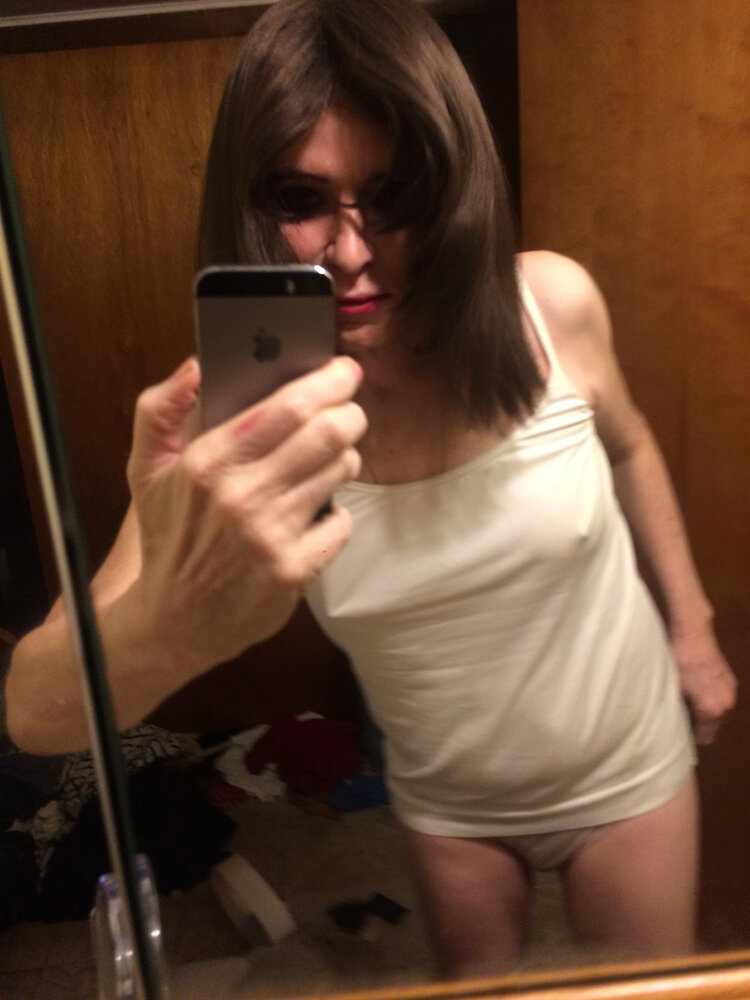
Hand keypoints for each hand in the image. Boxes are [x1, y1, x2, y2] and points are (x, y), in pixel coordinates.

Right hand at [123, 354, 365, 678]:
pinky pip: (342, 522)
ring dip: (345, 459)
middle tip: (349, 413)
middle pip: (328, 433)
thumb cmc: (169, 536)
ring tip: (329, 461)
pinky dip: (336, 513)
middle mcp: (241, 496)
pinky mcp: (294, 570)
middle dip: (350, 414)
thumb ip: (160, 409)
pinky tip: (315, 515)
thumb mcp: (145, 469)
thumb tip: (196, 366)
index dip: (327, 383)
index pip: (286, 407)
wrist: (174, 621)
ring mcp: (270, 535)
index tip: (343, 371)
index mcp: (207, 462)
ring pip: (341, 471)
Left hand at [671, 622, 736, 744]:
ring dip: (707, 713)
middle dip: (701, 725)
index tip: (681, 735)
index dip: (692, 736)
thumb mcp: (674, 688)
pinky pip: (722, 699)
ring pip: (719, 712)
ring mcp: (731, 690)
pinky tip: (698, 694)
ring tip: (689, 707)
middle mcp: (726, 703)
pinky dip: (713, 701)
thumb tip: (675, 722)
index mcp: (712, 709)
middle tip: (683, 720)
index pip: (706, 735)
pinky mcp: (730, 679)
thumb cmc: (679, 661)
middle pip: (714, 725)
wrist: (693, 634)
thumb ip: (680, 709)